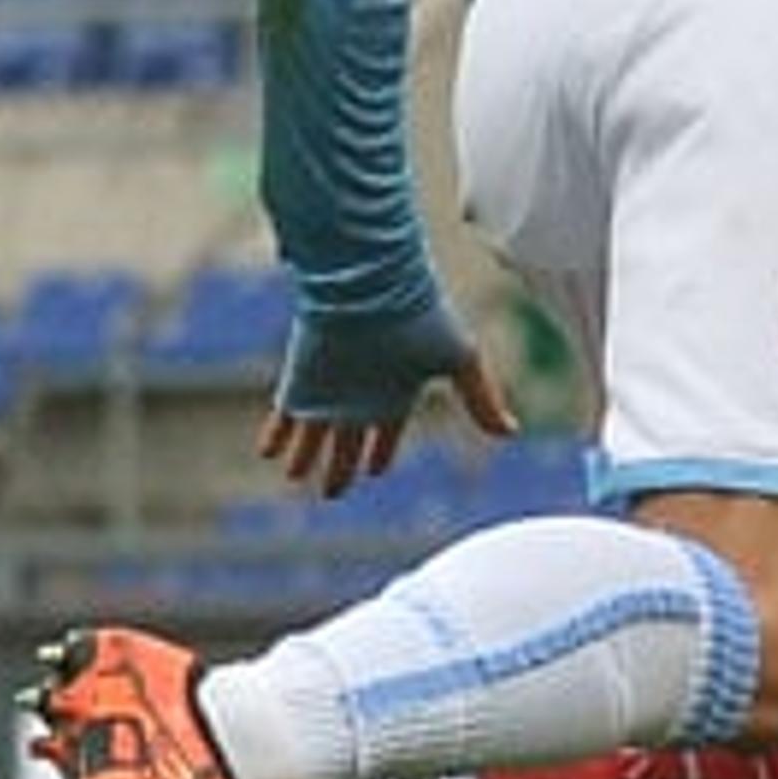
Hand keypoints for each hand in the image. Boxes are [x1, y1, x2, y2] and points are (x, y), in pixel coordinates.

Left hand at [263, 298, 519, 498]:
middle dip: (342, 466)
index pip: (388, 431)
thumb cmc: (424, 318)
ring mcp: (329, 391)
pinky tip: (267, 453)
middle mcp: (361, 395)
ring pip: (315, 435)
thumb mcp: (463, 362)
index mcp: (398, 392)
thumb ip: (482, 399)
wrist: (376, 286)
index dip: (381, 451)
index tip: (375, 470)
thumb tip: (510, 433)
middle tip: (333, 492)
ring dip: (305, 457)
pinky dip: (277, 436)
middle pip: (349, 440)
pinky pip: (284, 417)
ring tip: (295, 478)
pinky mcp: (302, 383)